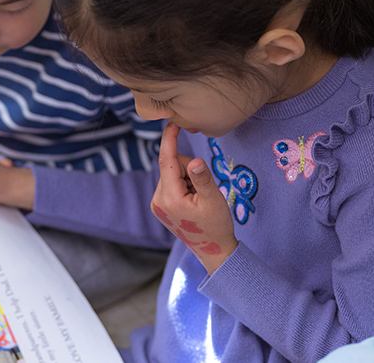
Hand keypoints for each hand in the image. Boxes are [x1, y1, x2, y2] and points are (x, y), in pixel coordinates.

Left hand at [151, 124, 237, 273]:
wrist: (212, 250)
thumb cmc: (216, 226)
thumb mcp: (213, 199)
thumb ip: (202, 178)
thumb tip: (193, 161)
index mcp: (169, 197)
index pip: (166, 161)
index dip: (170, 140)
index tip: (172, 123)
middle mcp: (158, 199)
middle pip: (173, 166)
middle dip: (189, 170)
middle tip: (203, 191)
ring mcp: (157, 204)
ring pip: (173, 174)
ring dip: (188, 180)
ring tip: (198, 200)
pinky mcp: (161, 206)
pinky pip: (172, 184)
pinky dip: (184, 186)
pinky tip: (192, 203)